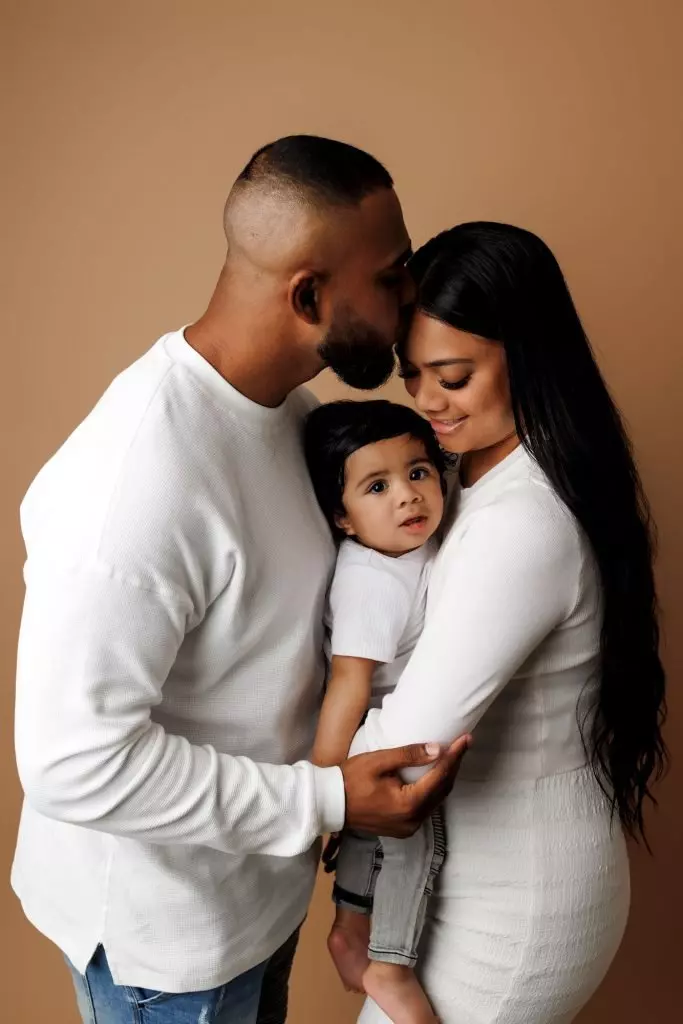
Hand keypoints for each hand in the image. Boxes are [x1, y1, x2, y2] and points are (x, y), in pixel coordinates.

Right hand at [340, 736, 469, 837]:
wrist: (330, 804)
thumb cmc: (350, 779)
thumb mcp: (378, 761)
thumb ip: (408, 755)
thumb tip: (437, 749)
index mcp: (408, 804)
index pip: (440, 776)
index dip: (455, 756)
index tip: (465, 739)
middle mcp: (413, 820)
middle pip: (442, 789)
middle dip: (454, 765)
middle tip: (463, 743)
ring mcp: (408, 827)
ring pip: (436, 799)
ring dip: (445, 777)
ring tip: (454, 755)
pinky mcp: (403, 827)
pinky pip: (426, 806)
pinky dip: (433, 789)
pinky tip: (436, 774)